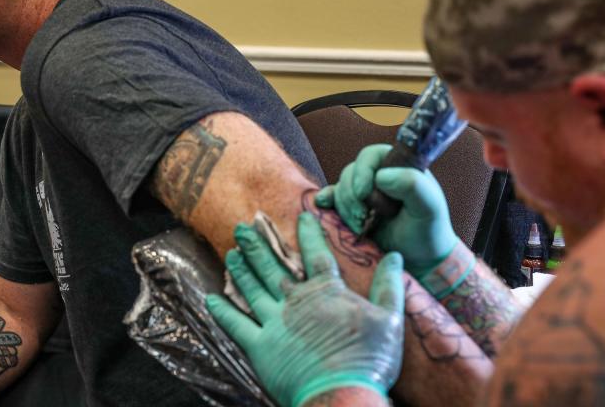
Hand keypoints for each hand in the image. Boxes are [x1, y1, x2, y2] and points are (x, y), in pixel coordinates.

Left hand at [206, 212, 403, 406]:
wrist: (341, 395)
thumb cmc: (368, 359)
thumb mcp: (388, 318)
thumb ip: (389, 285)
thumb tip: (395, 255)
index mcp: (326, 292)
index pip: (316, 254)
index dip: (308, 233)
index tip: (300, 215)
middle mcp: (296, 301)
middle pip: (273, 267)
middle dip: (257, 245)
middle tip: (242, 226)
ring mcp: (275, 323)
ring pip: (252, 290)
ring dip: (240, 270)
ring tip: (230, 253)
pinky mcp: (260, 347)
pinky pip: (236, 326)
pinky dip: (222, 312)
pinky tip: (209, 298)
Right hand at [315, 144, 458, 279]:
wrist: (419, 261)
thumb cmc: (427, 230)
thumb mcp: (429, 206)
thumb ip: (412, 185)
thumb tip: (380, 176)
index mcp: (397, 167)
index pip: (370, 156)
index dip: (362, 172)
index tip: (363, 194)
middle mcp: (378, 176)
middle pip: (351, 173)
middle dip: (352, 195)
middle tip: (364, 217)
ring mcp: (362, 193)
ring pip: (340, 187)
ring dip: (345, 207)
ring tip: (360, 225)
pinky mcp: (350, 209)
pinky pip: (330, 198)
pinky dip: (326, 202)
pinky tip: (323, 207)